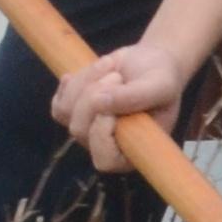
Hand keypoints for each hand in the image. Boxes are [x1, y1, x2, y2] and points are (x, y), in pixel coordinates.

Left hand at [50, 41, 195, 175]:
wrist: (150, 62)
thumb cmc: (162, 78)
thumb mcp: (160, 85)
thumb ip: (136, 97)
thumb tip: (100, 102)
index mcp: (132, 150)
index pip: (104, 160)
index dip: (101, 134)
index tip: (112, 107)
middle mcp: (105, 145)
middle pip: (80, 130)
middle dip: (94, 96)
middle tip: (118, 76)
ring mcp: (86, 129)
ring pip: (66, 112)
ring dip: (87, 82)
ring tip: (111, 67)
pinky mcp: (71, 112)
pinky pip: (59, 102)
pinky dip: (72, 83)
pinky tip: (90, 72)